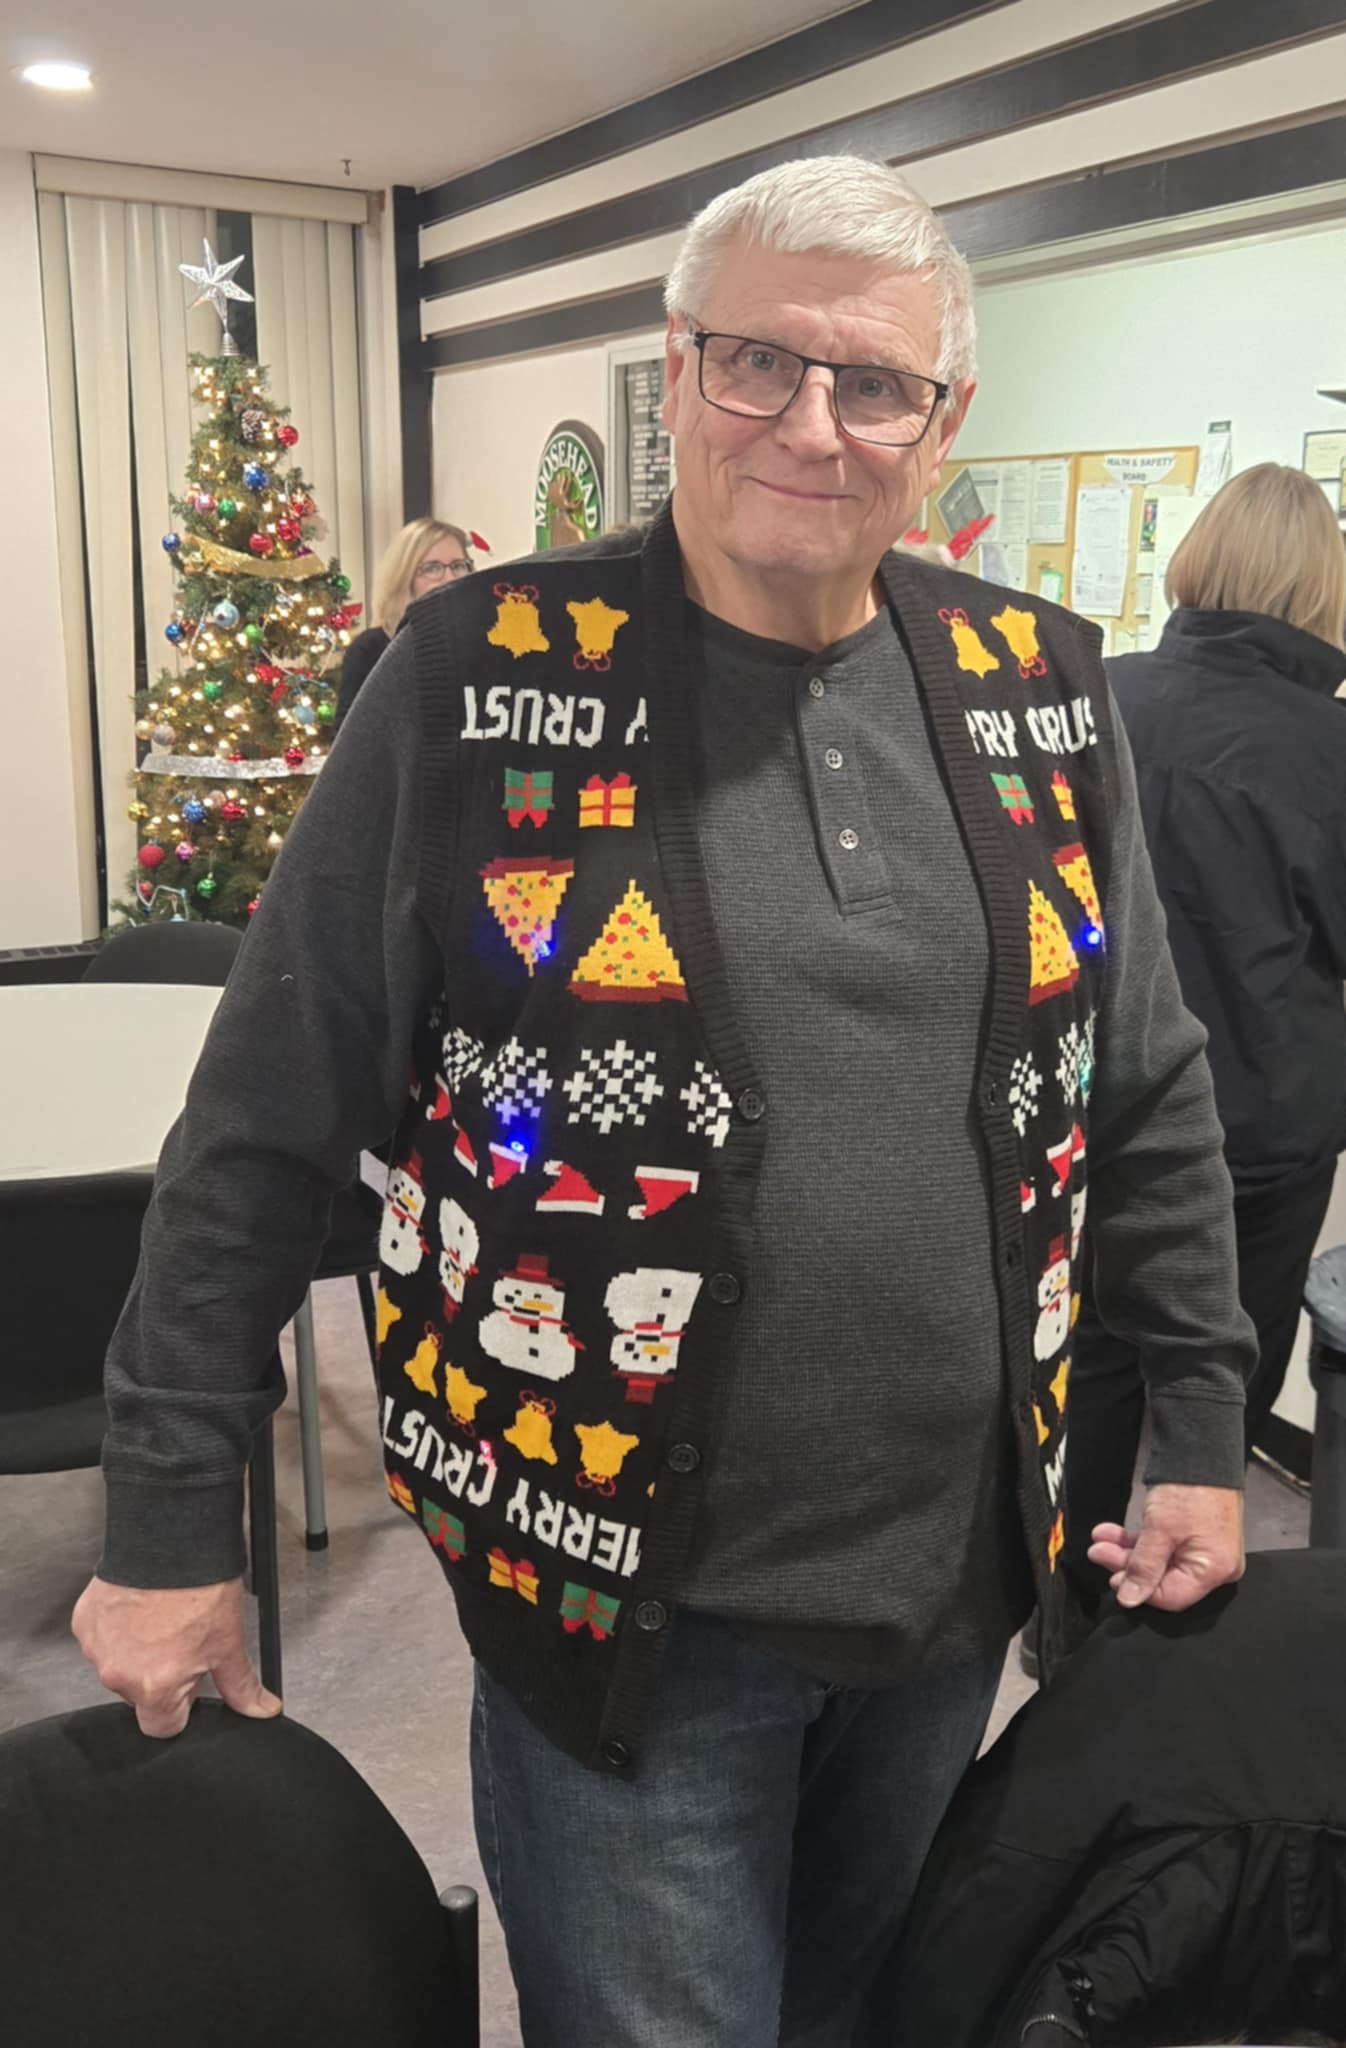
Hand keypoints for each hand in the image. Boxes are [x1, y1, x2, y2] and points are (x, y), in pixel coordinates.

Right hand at [72, 1577, 281, 1739]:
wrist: (172, 1541)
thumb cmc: (201, 1591)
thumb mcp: (229, 1643)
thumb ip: (240, 1686)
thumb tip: (262, 1710)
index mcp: (155, 1689)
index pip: (163, 1727)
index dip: (182, 1707)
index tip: (191, 1682)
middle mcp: (119, 1676)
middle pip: (140, 1696)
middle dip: (159, 1676)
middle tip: (181, 1642)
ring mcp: (97, 1649)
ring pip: (119, 1666)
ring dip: (136, 1652)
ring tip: (161, 1619)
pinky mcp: (84, 1624)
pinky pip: (102, 1639)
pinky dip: (118, 1629)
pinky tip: (140, 1607)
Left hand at [1087, 1482, 1244, 1612]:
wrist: (1201, 1450)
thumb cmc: (1188, 1490)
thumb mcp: (1160, 1530)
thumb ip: (1143, 1567)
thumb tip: (1128, 1599)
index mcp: (1215, 1570)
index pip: (1171, 1596)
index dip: (1139, 1589)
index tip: (1111, 1577)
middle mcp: (1214, 1566)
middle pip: (1163, 1579)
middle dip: (1126, 1564)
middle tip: (1098, 1552)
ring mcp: (1204, 1550)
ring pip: (1159, 1560)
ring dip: (1127, 1550)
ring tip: (1100, 1539)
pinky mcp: (1193, 1536)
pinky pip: (1164, 1546)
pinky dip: (1139, 1540)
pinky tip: (1113, 1533)